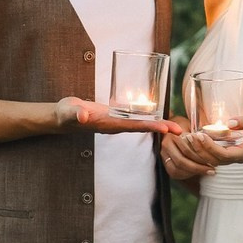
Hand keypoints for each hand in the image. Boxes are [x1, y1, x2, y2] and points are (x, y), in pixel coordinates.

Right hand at [55, 98, 182, 135]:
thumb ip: (75, 113)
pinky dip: (148, 119)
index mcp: (108, 124)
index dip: (151, 127)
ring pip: (141, 124)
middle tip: (180, 130)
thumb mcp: (68, 112)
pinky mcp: (115, 116)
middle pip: (142, 127)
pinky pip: (135, 119)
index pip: (134, 126)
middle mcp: (116, 125)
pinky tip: (158, 115)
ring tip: (175, 125)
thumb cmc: (65, 114)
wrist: (63, 117)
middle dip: (160, 128)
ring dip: (157, 124)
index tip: (166, 129)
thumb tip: (83, 116)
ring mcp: (116, 122)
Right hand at [161, 119, 216, 180]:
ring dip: (193, 173)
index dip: (200, 158)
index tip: (213, 161)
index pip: (186, 151)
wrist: (173, 127)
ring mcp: (163, 155)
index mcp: (172, 135)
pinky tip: (197, 173)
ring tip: (206, 172)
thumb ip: (198, 132)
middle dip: (198, 168)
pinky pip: (175, 173)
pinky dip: (187, 174)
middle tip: (211, 170)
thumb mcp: (192, 125)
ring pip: (177, 170)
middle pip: (181, 162)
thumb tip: (211, 138)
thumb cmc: (185, 126)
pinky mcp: (165, 162)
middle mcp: (165, 145)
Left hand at [180, 109, 242, 166]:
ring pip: (211, 160)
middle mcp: (238, 158)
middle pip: (214, 160)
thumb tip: (230, 122)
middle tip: (188, 136)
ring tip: (187, 137)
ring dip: (198, 151)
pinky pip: (212, 155)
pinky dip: (202, 149)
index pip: (223, 155)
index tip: (199, 135)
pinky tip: (193, 138)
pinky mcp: (228, 152)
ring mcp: (233, 156)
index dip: (209, 147)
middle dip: (200, 150)